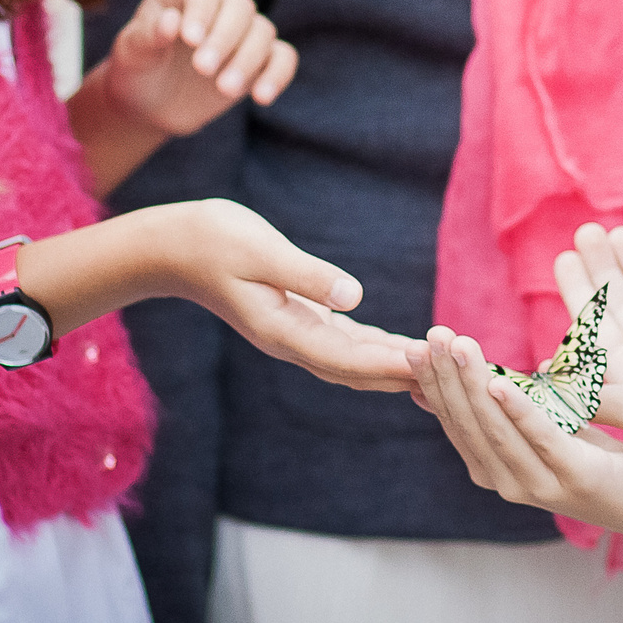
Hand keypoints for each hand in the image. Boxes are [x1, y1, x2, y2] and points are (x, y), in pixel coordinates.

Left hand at [97, 0, 295, 136]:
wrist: (149, 103)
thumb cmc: (137, 68)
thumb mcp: (132, 52)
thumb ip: (149, 35)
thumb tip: (172, 20)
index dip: (201, 10)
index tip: (190, 40)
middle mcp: (218, 4)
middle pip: (240, 7)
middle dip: (225, 38)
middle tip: (202, 69)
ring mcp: (243, 31)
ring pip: (263, 32)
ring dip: (247, 60)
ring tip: (223, 89)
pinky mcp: (260, 59)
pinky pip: (283, 59)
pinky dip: (277, 75)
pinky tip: (260, 97)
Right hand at [168, 200, 420, 391]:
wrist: (171, 248)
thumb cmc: (213, 240)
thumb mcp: (261, 251)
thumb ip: (306, 275)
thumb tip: (354, 296)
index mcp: (283, 331)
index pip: (349, 358)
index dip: (391, 364)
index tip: (430, 368)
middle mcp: (291, 341)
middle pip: (357, 370)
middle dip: (402, 376)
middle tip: (451, 382)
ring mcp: (291, 333)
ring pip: (353, 360)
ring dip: (393, 366)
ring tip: (438, 371)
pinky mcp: (294, 318)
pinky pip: (344, 341)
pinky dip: (375, 347)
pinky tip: (400, 347)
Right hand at [414, 325, 622, 540]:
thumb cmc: (594, 457)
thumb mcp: (540, 427)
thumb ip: (500, 410)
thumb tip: (455, 379)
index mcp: (495, 467)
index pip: (454, 421)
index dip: (434, 384)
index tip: (418, 344)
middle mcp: (508, 481)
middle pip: (469, 423)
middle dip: (447, 377)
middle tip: (432, 336)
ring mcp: (539, 484)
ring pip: (497, 428)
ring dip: (475, 384)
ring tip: (459, 347)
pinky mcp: (576, 477)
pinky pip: (540, 438)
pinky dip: (518, 409)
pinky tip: (499, 382)